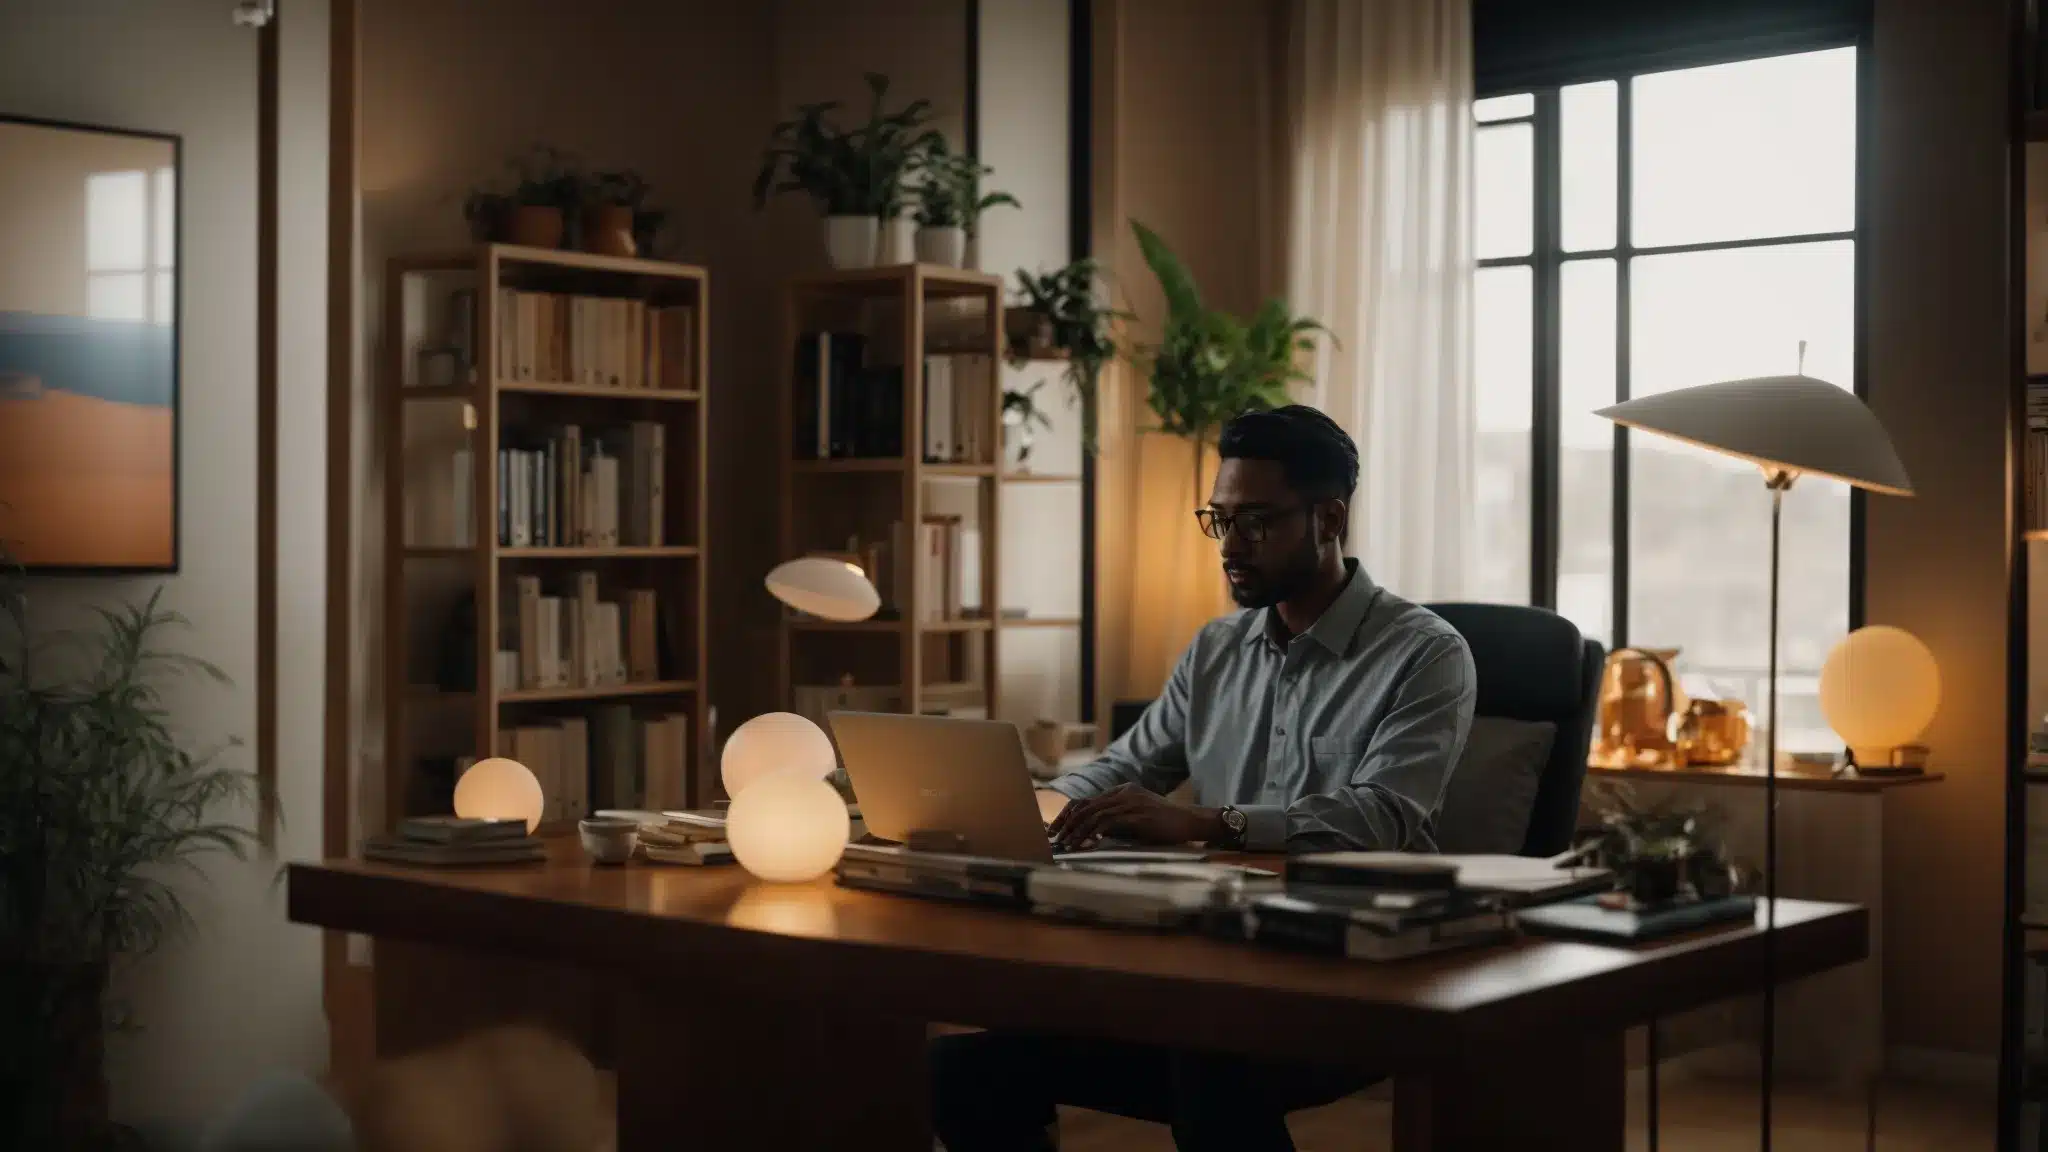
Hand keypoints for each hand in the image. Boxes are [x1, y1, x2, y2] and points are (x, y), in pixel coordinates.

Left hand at [1047, 783, 1220, 849]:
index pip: (1087, 800)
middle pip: (1086, 805)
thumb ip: (1117, 820)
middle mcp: (1124, 793)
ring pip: (1094, 814)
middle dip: (1067, 823)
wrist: (1189, 821)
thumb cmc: (1164, 824)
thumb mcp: (1136, 818)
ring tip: (1067, 845)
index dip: (1069, 814)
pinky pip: (1109, 822)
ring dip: (1077, 831)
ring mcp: (1131, 802)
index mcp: (1122, 790)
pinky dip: (1094, 833)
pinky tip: (1087, 843)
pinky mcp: (1138, 815)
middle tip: (1055, 839)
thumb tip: (1093, 834)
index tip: (1056, 830)